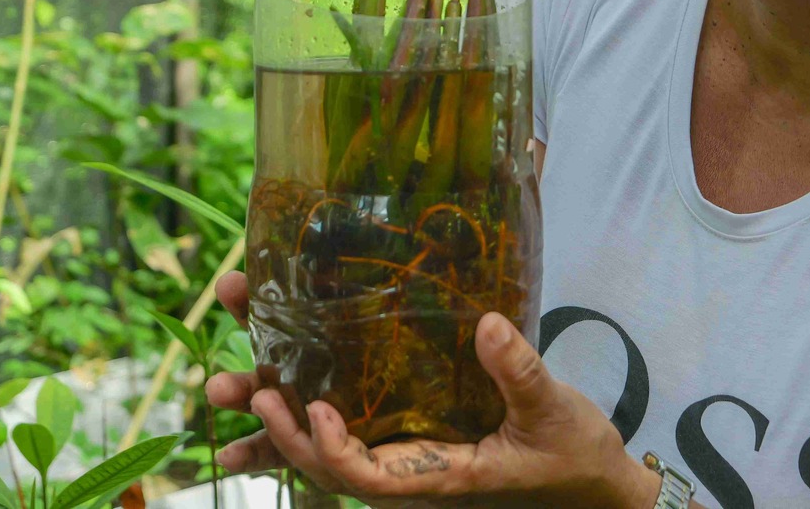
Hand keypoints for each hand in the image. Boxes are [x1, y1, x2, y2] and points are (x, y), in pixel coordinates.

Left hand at [204, 270, 658, 507]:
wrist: (590, 487)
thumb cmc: (573, 457)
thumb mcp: (555, 413)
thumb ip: (519, 372)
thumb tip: (486, 323)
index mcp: (436, 477)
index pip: (367, 479)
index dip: (330, 451)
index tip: (309, 408)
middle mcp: (406, 471)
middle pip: (322, 459)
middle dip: (270, 423)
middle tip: (224, 382)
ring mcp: (401, 454)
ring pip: (320, 445)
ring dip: (267, 416)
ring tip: (218, 384)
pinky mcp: (406, 432)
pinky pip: (343, 429)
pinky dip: (297, 414)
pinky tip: (261, 391)